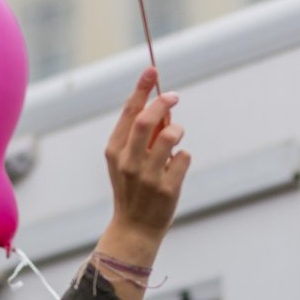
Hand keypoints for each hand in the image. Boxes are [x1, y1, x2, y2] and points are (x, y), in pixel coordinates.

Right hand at [97, 67, 191, 299]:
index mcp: (114, 151)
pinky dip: (183, 158)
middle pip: (147, 120)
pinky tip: (174, 169)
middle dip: (163, 103)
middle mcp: (128, 162)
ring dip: (177, 131)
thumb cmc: (132, 188)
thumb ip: (139, 136)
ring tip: (175, 139)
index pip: (128, 112)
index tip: (153, 70)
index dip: (142, 88)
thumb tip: (162, 106)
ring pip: (171, 136)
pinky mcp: (167, 188)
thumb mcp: (126, 162)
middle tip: (174, 96)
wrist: (134, 228)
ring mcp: (147, 176)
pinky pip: (184, 158)